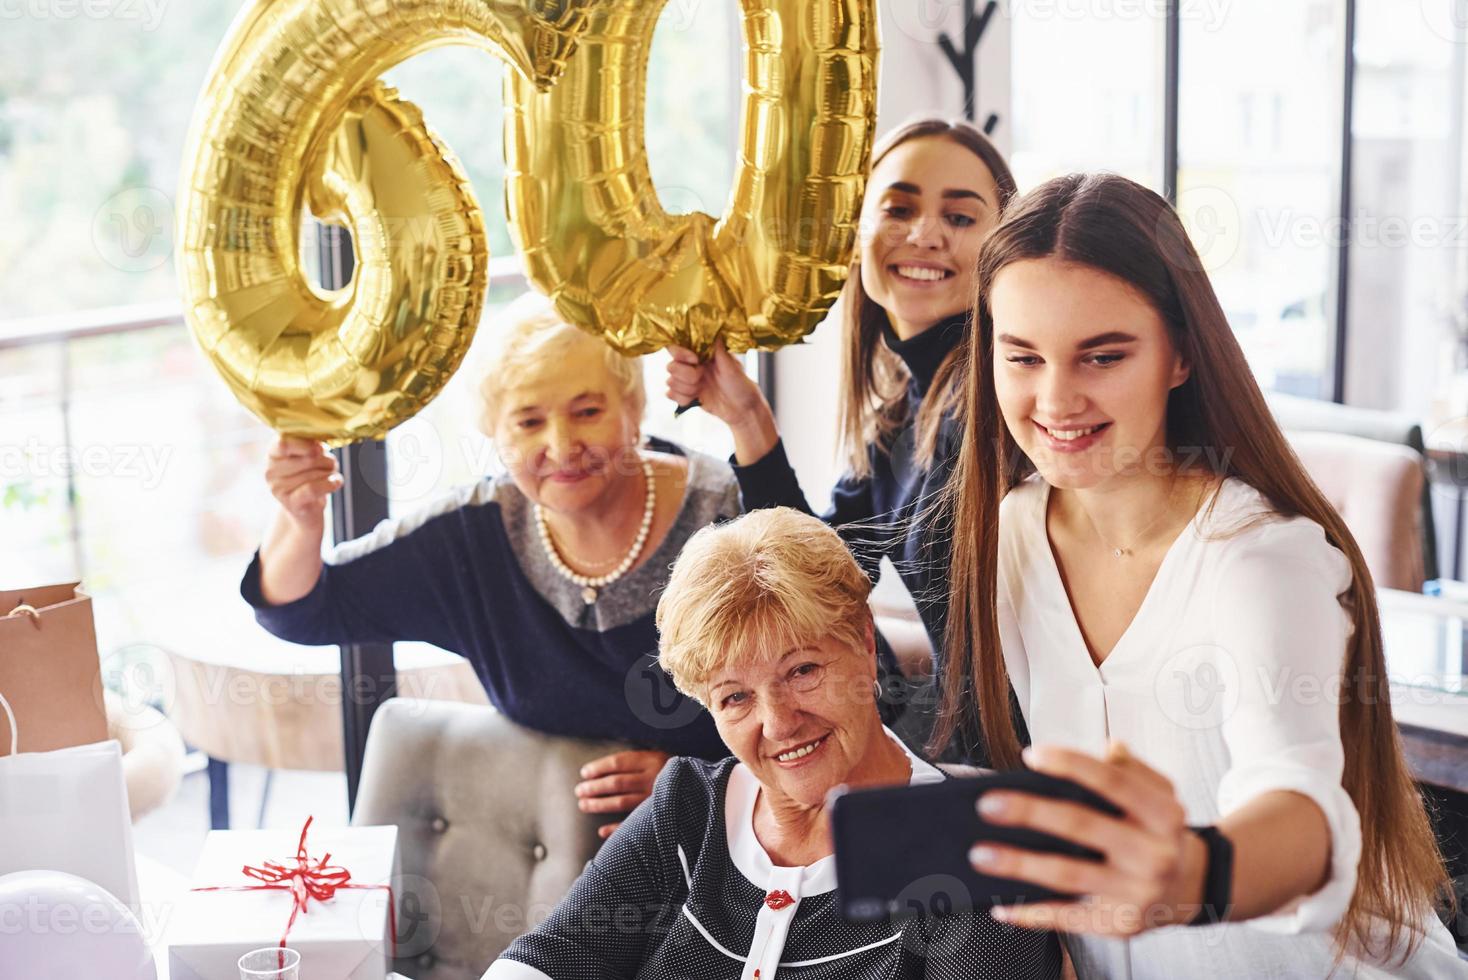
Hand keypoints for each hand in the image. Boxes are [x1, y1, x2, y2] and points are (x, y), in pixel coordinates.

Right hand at [265, 436, 341, 529]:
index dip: (305, 444)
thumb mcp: (306, 457)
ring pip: (313, 473)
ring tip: (332, 475)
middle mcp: (271, 471)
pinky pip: (313, 488)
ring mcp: (279, 489)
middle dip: (326, 460)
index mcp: (273, 454)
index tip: (320, 449)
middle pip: (307, 459)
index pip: (284, 443)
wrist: (305, 509)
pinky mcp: (291, 503)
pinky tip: (336, 482)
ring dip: (330, 472)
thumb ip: (310, 446)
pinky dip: (329, 484)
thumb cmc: (308, 478)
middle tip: (332, 464)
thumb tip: (318, 445)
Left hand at [575, 750, 670, 839]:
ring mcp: (656, 798)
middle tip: (579, 791)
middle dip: (595, 787)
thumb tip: (605, 765)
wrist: (703, 789)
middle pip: (617, 783)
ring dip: (600, 804)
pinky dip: (616, 828)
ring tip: (583, 805)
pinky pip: (634, 823)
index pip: (619, 762)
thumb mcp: (659, 758)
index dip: (599, 767)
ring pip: (622, 801)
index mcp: (653, 760)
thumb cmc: (673, 772)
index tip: (583, 773)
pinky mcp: (660, 815)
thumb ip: (638, 760)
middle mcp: (654, 778)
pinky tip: (601, 831)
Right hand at [664, 340, 767, 426]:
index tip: (695, 360)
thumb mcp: (732, 365)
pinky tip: (696, 399)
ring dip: (686, 389)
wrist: (742, 409)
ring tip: (701, 390)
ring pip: (670, 382)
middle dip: (686, 376)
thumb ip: (718, 349)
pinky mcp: (686, 395)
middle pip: (671, 366)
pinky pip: (671, 395)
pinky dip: (682, 399)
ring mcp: (688, 381)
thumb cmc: (741, 384)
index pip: (677, 347)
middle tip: (702, 378)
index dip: (680, 353)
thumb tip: (713, 327)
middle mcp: (691, 365)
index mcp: (701, 354)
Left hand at [968, 742, 1206, 935]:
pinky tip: (1002, 903)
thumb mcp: (1161, 794)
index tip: (1030, 755)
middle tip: (988, 805)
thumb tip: (1107, 748)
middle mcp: (1153, 854)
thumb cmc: (1159, 832)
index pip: (1111, 781)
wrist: (1191, 886)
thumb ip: (1132, 768)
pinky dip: (1031, 913)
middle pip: (1081, 826)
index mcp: (1163, 814)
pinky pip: (1069, 918)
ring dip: (1019, 864)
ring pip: (1067, 874)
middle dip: (1030, 813)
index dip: (1069, 764)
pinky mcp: (1120, 923)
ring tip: (981, 853)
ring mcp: (1136, 892)